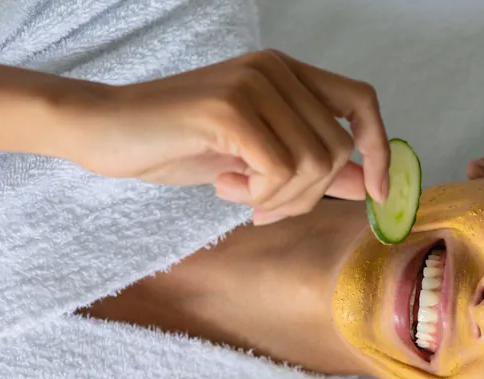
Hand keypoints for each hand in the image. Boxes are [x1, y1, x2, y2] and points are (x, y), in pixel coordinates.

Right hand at [65, 50, 389, 224]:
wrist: (104, 131)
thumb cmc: (177, 145)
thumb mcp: (256, 159)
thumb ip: (311, 165)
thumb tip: (369, 184)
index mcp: (285, 73)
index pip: (360, 101)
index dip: (379, 148)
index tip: (379, 193)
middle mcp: (274, 70)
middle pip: (337, 149)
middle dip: (308, 195)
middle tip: (263, 204)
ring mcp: (252, 84)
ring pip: (314, 163)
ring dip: (281, 197)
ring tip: (240, 192)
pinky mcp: (229, 108)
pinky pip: (279, 169)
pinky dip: (259, 193)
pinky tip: (225, 187)